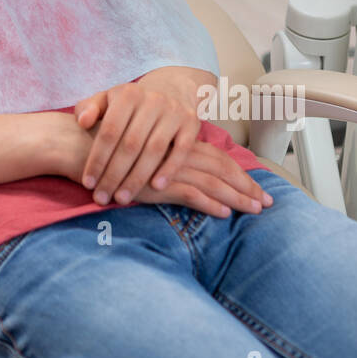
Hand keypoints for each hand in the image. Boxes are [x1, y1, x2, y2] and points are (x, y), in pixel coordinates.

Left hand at [74, 79, 201, 203]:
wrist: (171, 90)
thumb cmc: (129, 105)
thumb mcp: (106, 100)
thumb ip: (88, 108)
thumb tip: (82, 122)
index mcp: (127, 94)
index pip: (109, 131)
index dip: (97, 159)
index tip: (88, 183)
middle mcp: (152, 100)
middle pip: (130, 144)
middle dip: (114, 175)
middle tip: (102, 198)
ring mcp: (174, 111)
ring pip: (154, 150)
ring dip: (137, 178)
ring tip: (122, 198)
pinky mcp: (192, 123)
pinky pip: (181, 151)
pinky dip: (168, 170)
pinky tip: (155, 188)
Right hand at [129, 140, 273, 218]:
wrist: (88, 148)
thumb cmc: (117, 152)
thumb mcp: (151, 154)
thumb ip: (171, 162)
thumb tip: (192, 176)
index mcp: (181, 144)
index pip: (221, 158)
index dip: (242, 174)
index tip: (258, 188)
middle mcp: (180, 152)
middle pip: (224, 169)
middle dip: (248, 186)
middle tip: (267, 202)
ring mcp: (170, 167)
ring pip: (213, 182)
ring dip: (236, 197)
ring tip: (254, 210)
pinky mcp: (157, 183)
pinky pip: (190, 194)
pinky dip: (209, 203)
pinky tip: (223, 213)